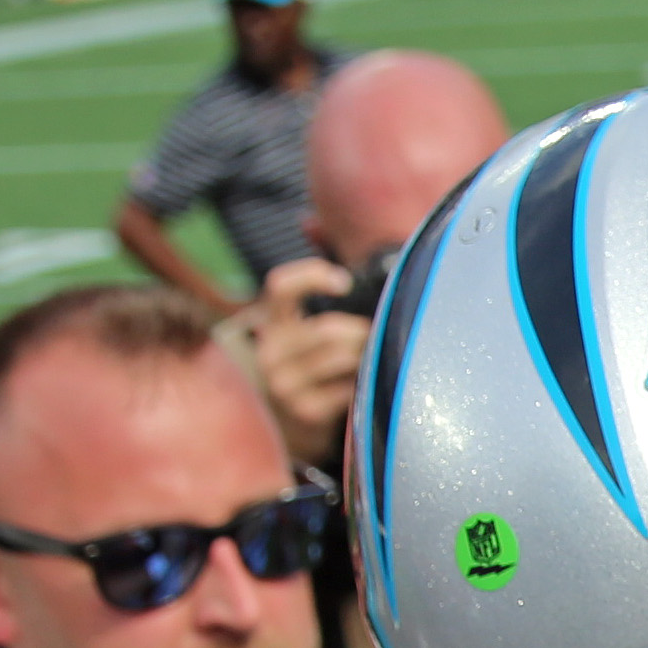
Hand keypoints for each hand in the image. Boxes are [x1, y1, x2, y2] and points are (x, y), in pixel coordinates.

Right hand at [248, 258, 366, 470]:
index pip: (280, 286)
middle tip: (380, 333)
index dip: (312, 276)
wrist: (285, 425)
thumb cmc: (305, 362)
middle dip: (362, 329)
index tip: (343, 281)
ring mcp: (284, 385)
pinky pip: (350, 389)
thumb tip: (311, 222)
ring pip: (343, 358)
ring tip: (374, 356)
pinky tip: (366, 384)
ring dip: (368, 355)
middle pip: (329, 330)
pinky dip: (365, 382)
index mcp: (268, 322)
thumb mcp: (297, 324)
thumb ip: (309, 280)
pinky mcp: (305, 412)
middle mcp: (269, 352)